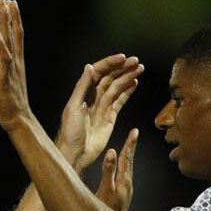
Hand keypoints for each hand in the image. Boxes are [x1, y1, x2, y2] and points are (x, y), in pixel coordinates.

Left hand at [0, 0, 30, 130]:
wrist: (18, 118)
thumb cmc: (13, 101)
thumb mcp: (11, 78)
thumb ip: (11, 66)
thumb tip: (8, 57)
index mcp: (17, 61)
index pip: (17, 36)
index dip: (14, 19)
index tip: (11, 3)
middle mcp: (16, 61)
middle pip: (16, 34)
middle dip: (11, 15)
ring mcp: (12, 68)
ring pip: (11, 41)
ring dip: (8, 24)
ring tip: (5, 8)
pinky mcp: (6, 77)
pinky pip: (5, 60)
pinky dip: (2, 46)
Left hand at [57, 55, 143, 171]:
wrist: (76, 153)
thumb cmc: (70, 132)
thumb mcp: (73, 107)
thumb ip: (82, 86)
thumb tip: (89, 67)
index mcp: (83, 92)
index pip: (99, 72)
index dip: (110, 63)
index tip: (123, 57)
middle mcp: (93, 96)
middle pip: (110, 77)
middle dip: (123, 68)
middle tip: (136, 61)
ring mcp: (102, 106)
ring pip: (117, 87)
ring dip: (128, 77)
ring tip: (140, 68)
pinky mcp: (110, 116)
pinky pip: (120, 100)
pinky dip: (127, 91)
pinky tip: (134, 82)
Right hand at [96, 129, 137, 210]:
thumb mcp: (105, 190)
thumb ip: (108, 171)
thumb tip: (112, 152)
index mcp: (124, 181)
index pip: (127, 158)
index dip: (130, 144)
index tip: (135, 131)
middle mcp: (127, 185)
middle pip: (130, 162)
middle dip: (131, 147)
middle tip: (134, 134)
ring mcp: (126, 191)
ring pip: (128, 168)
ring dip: (128, 156)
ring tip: (128, 146)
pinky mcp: (122, 195)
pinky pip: (124, 175)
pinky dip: (123, 166)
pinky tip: (121, 168)